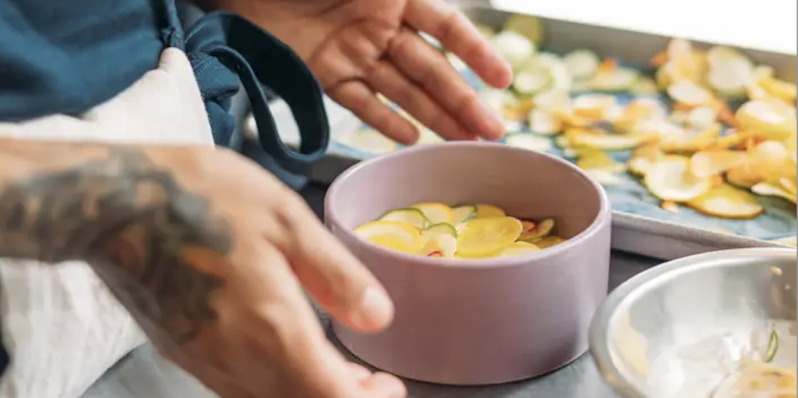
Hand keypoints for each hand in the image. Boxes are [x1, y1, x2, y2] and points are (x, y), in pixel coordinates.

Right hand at [0, 141, 404, 397]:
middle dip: (343, 397)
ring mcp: (205, 362)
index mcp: (274, 332)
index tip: (387, 383)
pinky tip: (282, 350)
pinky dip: (273, 381)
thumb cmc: (205, 199)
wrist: (114, 203)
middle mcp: (238, 361)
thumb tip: (379, 317)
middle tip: (369, 378)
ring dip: (308, 390)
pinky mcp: (182, 352)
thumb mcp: (287, 221)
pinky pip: (238, 385)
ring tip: (334, 365)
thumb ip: (336, 276)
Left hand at [217, 0, 512, 142]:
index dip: (476, 52)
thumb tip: (431, 3)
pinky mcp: (325, 74)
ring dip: (434, 117)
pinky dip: (383, 121)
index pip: (446, 27)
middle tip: (492, 132)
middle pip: (430, 68)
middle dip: (463, 100)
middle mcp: (380, 26)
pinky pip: (361, 102)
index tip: (503, 80)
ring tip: (464, 144)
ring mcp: (353, 52)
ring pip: (403, 91)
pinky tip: (410, 140)